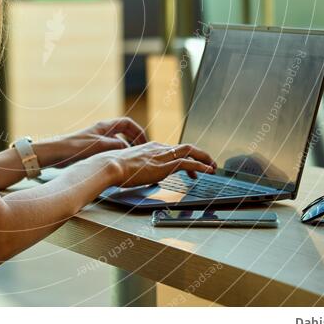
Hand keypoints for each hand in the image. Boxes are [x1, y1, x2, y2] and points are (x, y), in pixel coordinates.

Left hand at [35, 117, 147, 168]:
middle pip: (124, 133)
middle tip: (142, 153)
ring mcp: (97, 141)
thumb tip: (130, 149)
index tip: (144, 143)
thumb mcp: (99, 146)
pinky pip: (110, 152)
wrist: (55, 153)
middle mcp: (102, 131)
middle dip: (134, 142)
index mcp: (105, 126)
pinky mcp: (92, 150)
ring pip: (117, 144)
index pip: (128, 124)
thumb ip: (116, 146)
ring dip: (126, 151)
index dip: (138, 132)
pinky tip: (117, 166)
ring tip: (132, 161)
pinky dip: (116, 157)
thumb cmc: (75, 147)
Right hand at [97, 141, 215, 187]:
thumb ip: (135, 168)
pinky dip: (201, 166)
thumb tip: (135, 176)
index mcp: (150, 147)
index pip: (173, 149)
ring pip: (190, 151)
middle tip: (209, 163)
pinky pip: (188, 163)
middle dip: (199, 154)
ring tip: (213, 167)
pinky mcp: (165, 165)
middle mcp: (158, 148)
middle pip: (184, 147)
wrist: (110, 166)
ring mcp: (162, 155)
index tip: (189, 165)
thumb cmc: (113, 167)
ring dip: (204, 158)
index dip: (184, 156)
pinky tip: (208, 171)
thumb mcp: (126, 165)